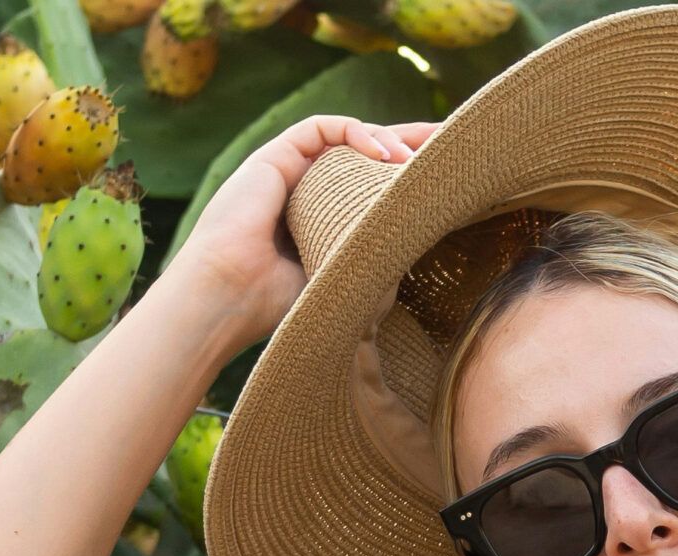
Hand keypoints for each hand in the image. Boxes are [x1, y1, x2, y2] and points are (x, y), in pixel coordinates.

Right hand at [163, 114, 438, 353]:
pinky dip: (355, 131)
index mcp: (321, 222)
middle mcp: (305, 192)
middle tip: (449, 146)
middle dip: (408, 145)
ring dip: (387, 137)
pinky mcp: (273, 157)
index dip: (406, 179)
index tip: (447, 180)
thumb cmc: (277, 306)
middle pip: (364, 156)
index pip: (370, 188)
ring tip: (417, 158)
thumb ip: (373, 260)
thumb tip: (420, 250)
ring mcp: (288, 172)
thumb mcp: (342, 280)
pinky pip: (320, 127)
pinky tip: (381, 154)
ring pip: (346, 137)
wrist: (227, 298)